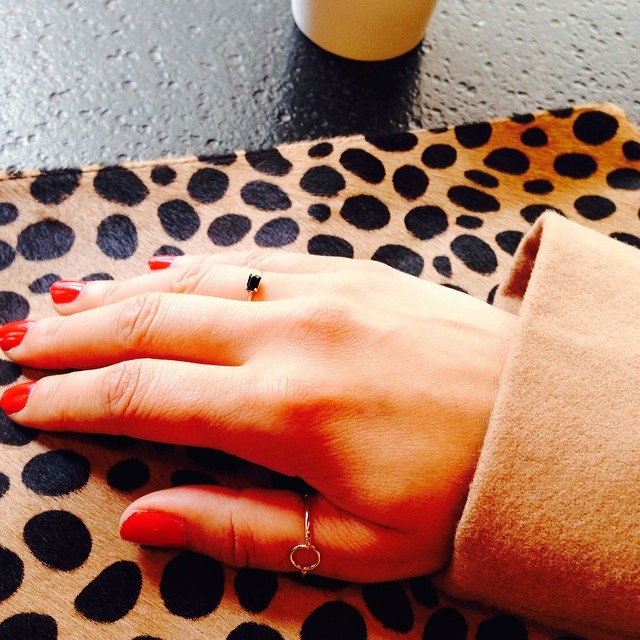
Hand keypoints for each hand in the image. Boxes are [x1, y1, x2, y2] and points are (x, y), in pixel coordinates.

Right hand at [0, 252, 516, 580]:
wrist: (539, 419)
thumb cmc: (455, 490)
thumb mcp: (349, 543)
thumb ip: (235, 527)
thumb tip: (142, 519)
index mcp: (286, 410)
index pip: (143, 397)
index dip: (72, 402)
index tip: (25, 405)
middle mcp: (293, 334)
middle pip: (151, 324)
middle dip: (75, 337)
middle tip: (22, 344)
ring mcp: (323, 292)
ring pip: (194, 281)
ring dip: (123, 293)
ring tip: (68, 304)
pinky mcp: (350, 272)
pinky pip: (253, 260)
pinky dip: (197, 267)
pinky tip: (164, 272)